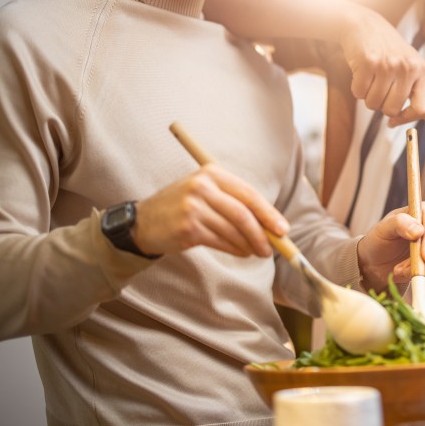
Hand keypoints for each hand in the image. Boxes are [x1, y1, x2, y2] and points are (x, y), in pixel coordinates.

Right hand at [130, 163, 289, 257]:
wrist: (142, 222)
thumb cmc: (182, 207)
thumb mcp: (205, 192)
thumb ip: (233, 201)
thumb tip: (269, 223)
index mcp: (211, 173)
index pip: (247, 193)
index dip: (268, 212)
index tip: (282, 228)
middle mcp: (202, 187)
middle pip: (242, 213)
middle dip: (262, 233)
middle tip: (273, 247)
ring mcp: (193, 208)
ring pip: (233, 230)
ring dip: (250, 244)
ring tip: (258, 252)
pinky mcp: (187, 229)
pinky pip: (220, 241)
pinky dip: (235, 249)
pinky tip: (242, 252)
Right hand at [338, 7, 424, 126]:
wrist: (365, 26)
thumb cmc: (390, 52)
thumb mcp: (412, 71)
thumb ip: (424, 97)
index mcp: (423, 72)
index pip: (422, 109)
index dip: (405, 119)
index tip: (393, 121)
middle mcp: (409, 68)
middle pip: (392, 110)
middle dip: (381, 105)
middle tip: (379, 87)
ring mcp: (389, 64)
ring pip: (373, 104)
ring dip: (368, 97)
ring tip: (371, 78)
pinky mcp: (368, 62)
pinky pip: (359, 93)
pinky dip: (357, 88)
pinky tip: (362, 73)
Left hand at [356, 201, 424, 290]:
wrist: (375, 262)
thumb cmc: (378, 241)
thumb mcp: (383, 229)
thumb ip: (399, 224)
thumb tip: (419, 230)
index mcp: (418, 211)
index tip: (424, 256)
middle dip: (424, 257)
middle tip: (405, 270)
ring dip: (418, 267)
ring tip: (398, 270)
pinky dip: (421, 272)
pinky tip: (406, 273)